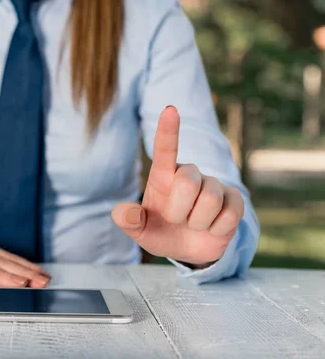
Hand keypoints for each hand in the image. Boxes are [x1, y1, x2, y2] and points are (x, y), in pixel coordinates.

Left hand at [111, 106, 244, 266]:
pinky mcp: (235, 199)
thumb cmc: (160, 231)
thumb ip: (127, 221)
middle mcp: (189, 174)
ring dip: (197, 222)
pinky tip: (211, 228)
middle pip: (188, 183)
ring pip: (210, 200)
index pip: (165, 149)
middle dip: (178, 210)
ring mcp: (214, 185)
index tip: (170, 110)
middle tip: (175, 219)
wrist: (188, 249)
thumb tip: (125, 213)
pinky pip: (230, 214)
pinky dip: (217, 229)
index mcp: (163, 176)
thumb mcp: (139, 230)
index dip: (168, 130)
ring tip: (193, 224)